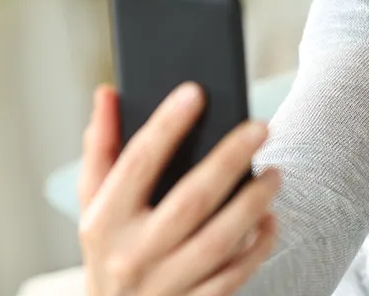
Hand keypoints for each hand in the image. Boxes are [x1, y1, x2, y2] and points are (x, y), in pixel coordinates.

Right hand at [77, 83, 279, 295]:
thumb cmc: (109, 247)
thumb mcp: (93, 203)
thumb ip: (102, 148)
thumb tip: (107, 92)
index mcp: (103, 221)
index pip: (136, 163)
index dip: (165, 126)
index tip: (195, 92)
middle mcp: (131, 255)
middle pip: (190, 200)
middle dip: (228, 160)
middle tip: (260, 128)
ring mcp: (163, 285)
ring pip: (218, 240)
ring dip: (253, 203)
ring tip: (275, 174)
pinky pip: (234, 276)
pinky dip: (258, 247)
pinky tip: (271, 219)